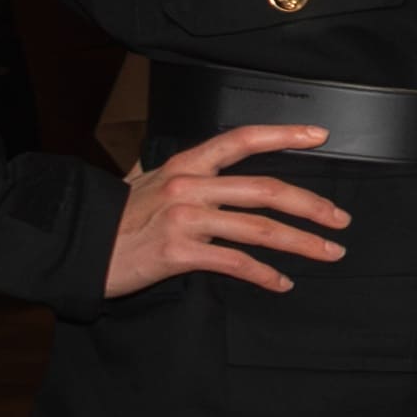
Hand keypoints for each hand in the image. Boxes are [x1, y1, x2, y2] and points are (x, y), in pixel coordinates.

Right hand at [107, 121, 347, 298]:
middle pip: (267, 189)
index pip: (241, 139)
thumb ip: (184, 174)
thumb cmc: (115, 217)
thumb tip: (213, 167)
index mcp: (185, 164)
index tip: (320, 135)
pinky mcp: (179, 252)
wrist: (76, 246)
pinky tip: (282, 282)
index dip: (284, 134)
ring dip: (303, 243)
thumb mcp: (147, 182)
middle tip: (341, 218)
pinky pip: (237, 263)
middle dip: (313, 205)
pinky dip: (266, 275)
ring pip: (260, 228)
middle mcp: (189, 186)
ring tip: (329, 252)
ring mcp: (185, 219)